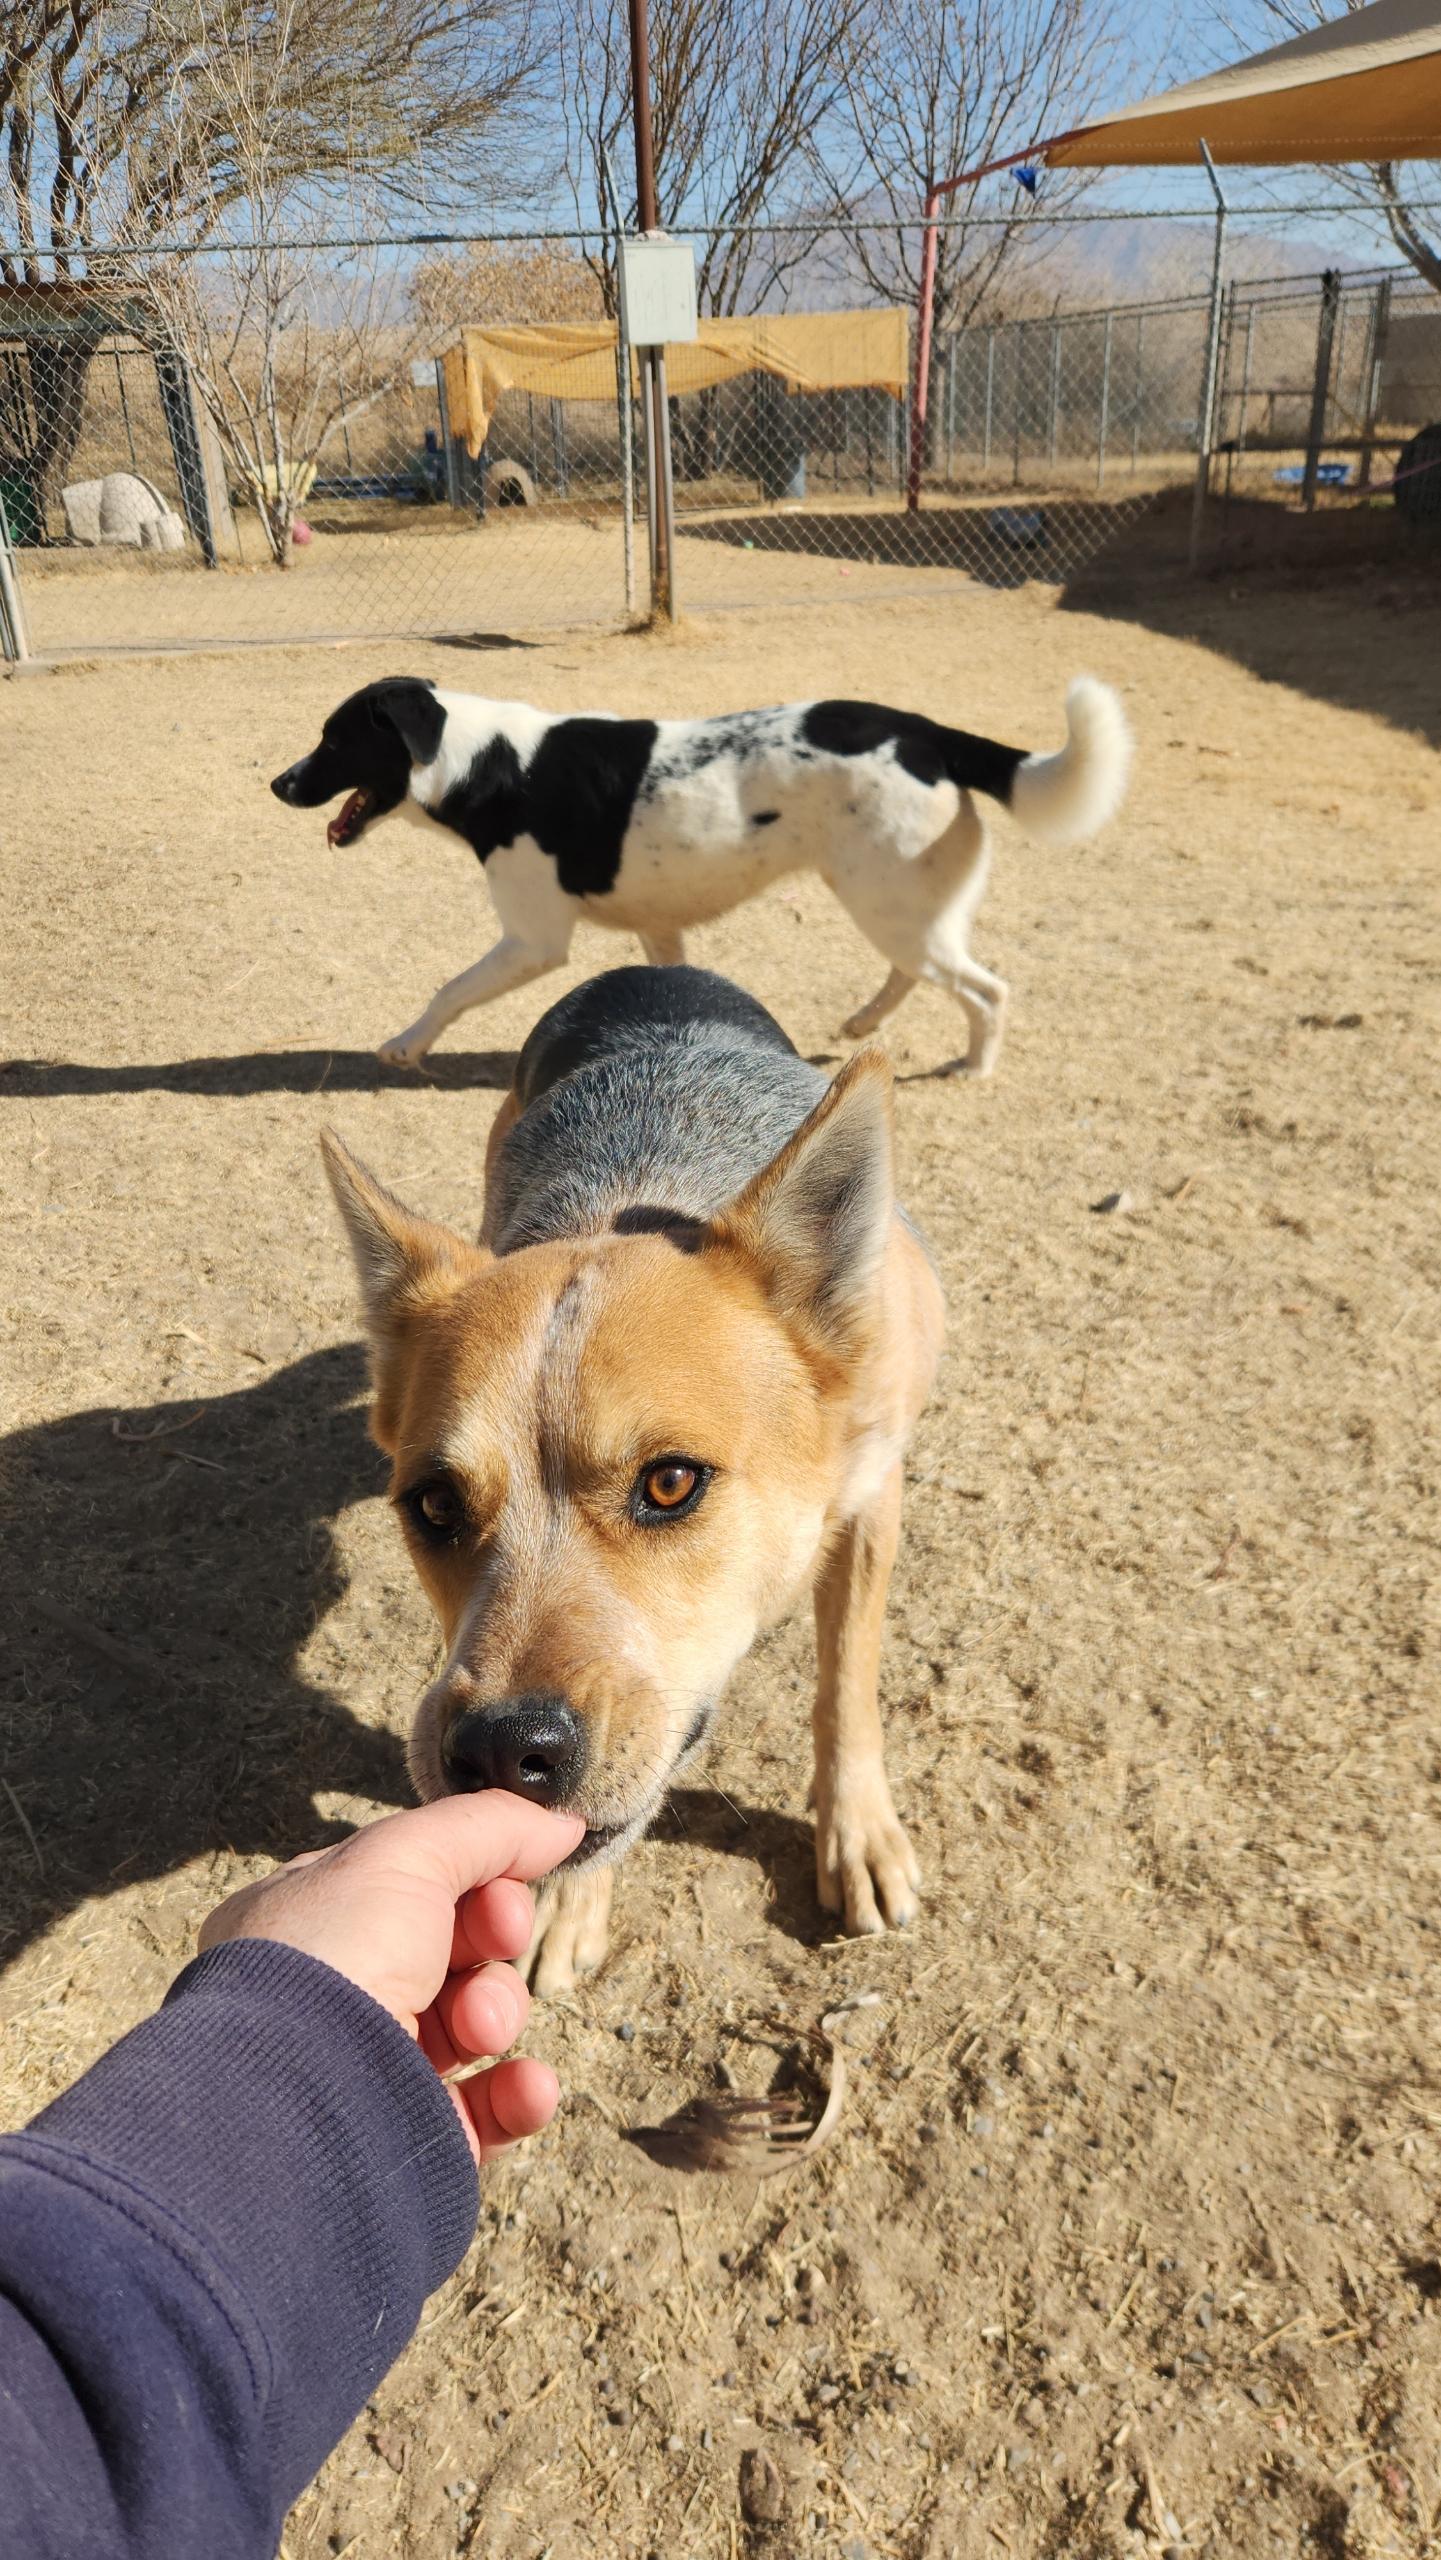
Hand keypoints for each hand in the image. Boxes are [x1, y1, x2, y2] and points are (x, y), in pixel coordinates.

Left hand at [199, 1795, 583, 2162]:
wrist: (297, 2105)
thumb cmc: (331, 1961)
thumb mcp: (405, 1856)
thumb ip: (488, 1828)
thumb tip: (563, 1825)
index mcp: (308, 1921)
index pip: (409, 1884)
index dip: (472, 1878)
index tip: (499, 1884)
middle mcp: (331, 1994)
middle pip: (452, 1948)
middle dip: (492, 1937)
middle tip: (499, 1935)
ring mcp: (370, 2069)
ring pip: (474, 2023)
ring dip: (499, 2011)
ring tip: (481, 2026)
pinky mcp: (409, 2137)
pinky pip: (487, 2111)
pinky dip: (520, 2094)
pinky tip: (528, 2086)